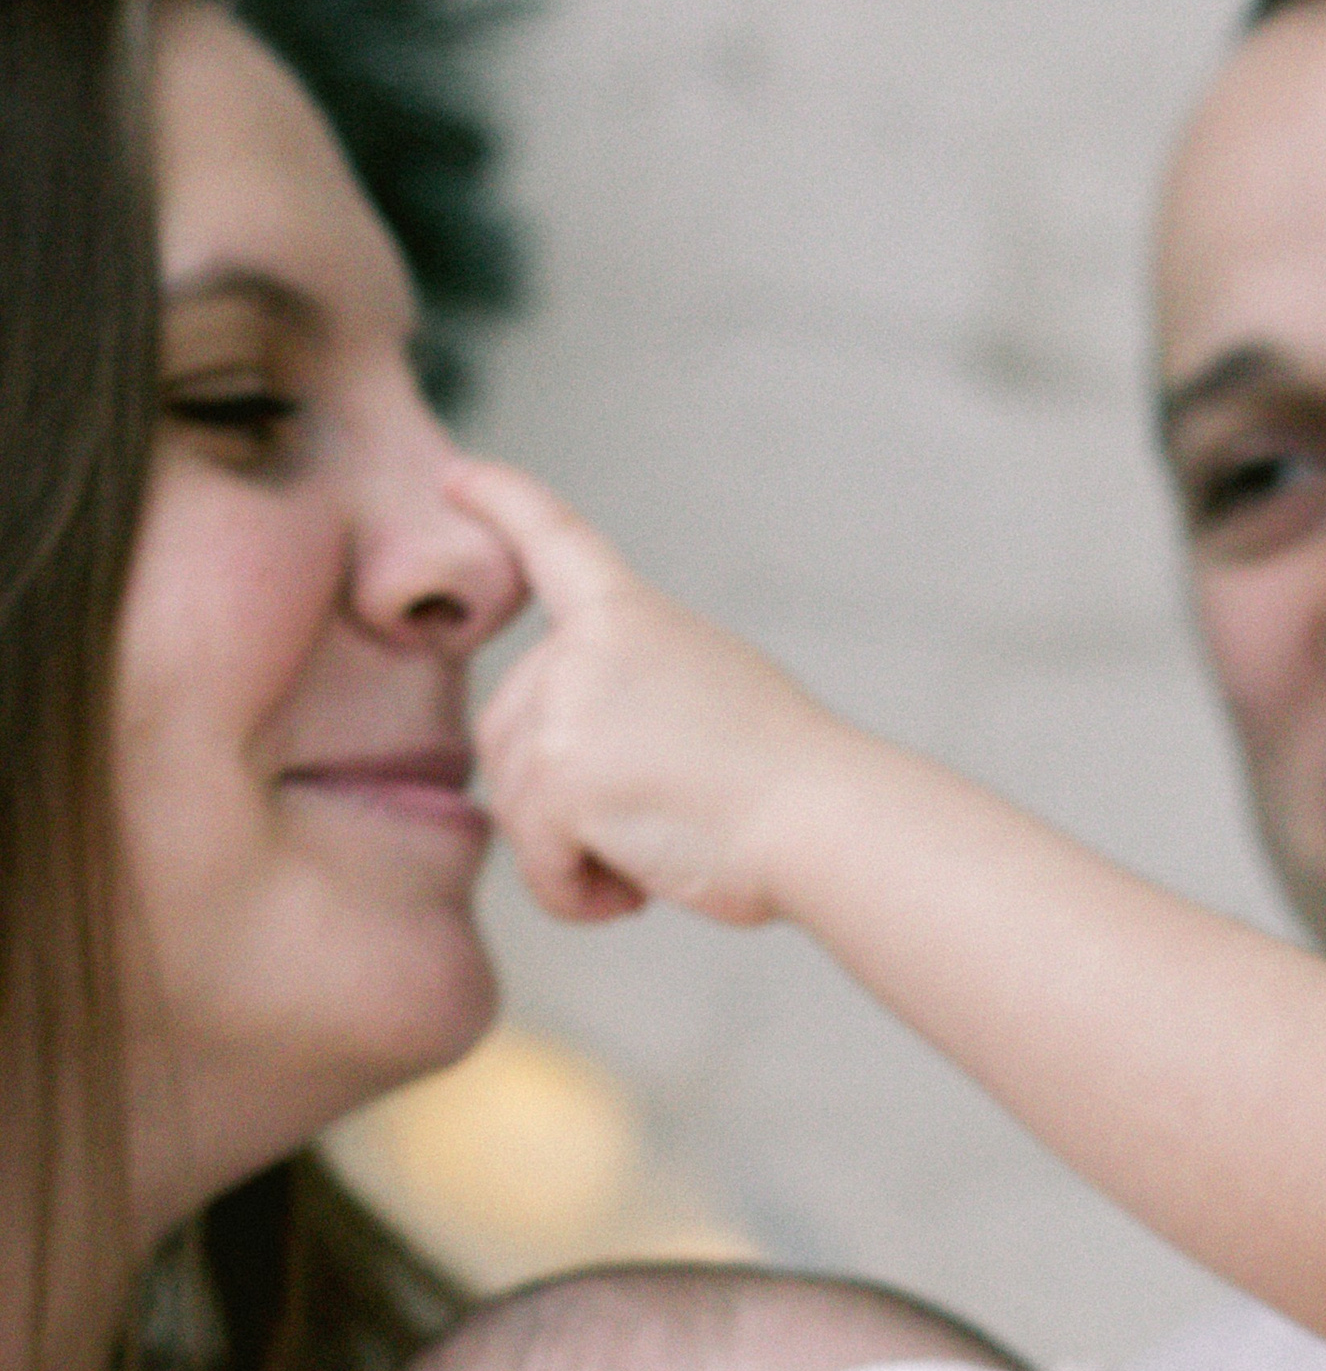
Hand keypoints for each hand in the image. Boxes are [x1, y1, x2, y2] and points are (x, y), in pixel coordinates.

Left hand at [450, 456, 862, 929]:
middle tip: (654, 822)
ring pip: (515, 802)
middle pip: (508, 731)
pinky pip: (534, 861)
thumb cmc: (789, 780)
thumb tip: (580, 749)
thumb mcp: (710, 688)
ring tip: (656, 854)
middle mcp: (584, 649)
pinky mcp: (556, 781)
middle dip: (560, 796)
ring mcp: (565, 710)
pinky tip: (634, 891)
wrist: (822, 820)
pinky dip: (575, 894)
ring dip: (574, 852)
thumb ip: (634, 687)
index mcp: (631, 616)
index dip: (502, 502)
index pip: (553, 541)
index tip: (459, 477)